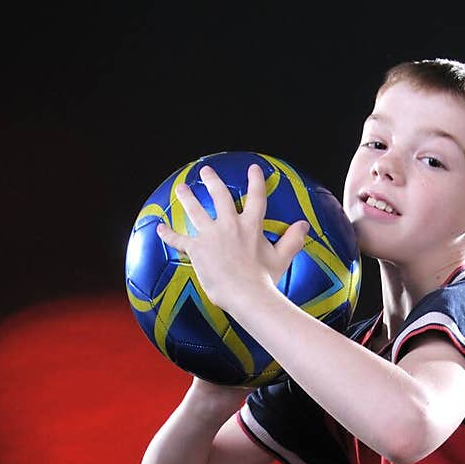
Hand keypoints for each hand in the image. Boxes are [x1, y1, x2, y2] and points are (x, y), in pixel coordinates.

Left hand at [156, 163, 308, 316]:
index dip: (255, 181)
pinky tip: (159, 228)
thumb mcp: (282, 258)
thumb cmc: (265, 279)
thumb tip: (304, 225)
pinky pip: (179, 239)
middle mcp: (230, 225)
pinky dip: (168, 234)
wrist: (246, 294)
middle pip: (219, 196)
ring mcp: (211, 235)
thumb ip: (292, 240)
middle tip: (205, 171)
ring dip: (187, 197)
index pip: (256, 197)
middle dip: (212, 181)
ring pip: (196, 211)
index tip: (253, 169)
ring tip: (181, 188)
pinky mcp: (197, 249)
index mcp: (251, 225)